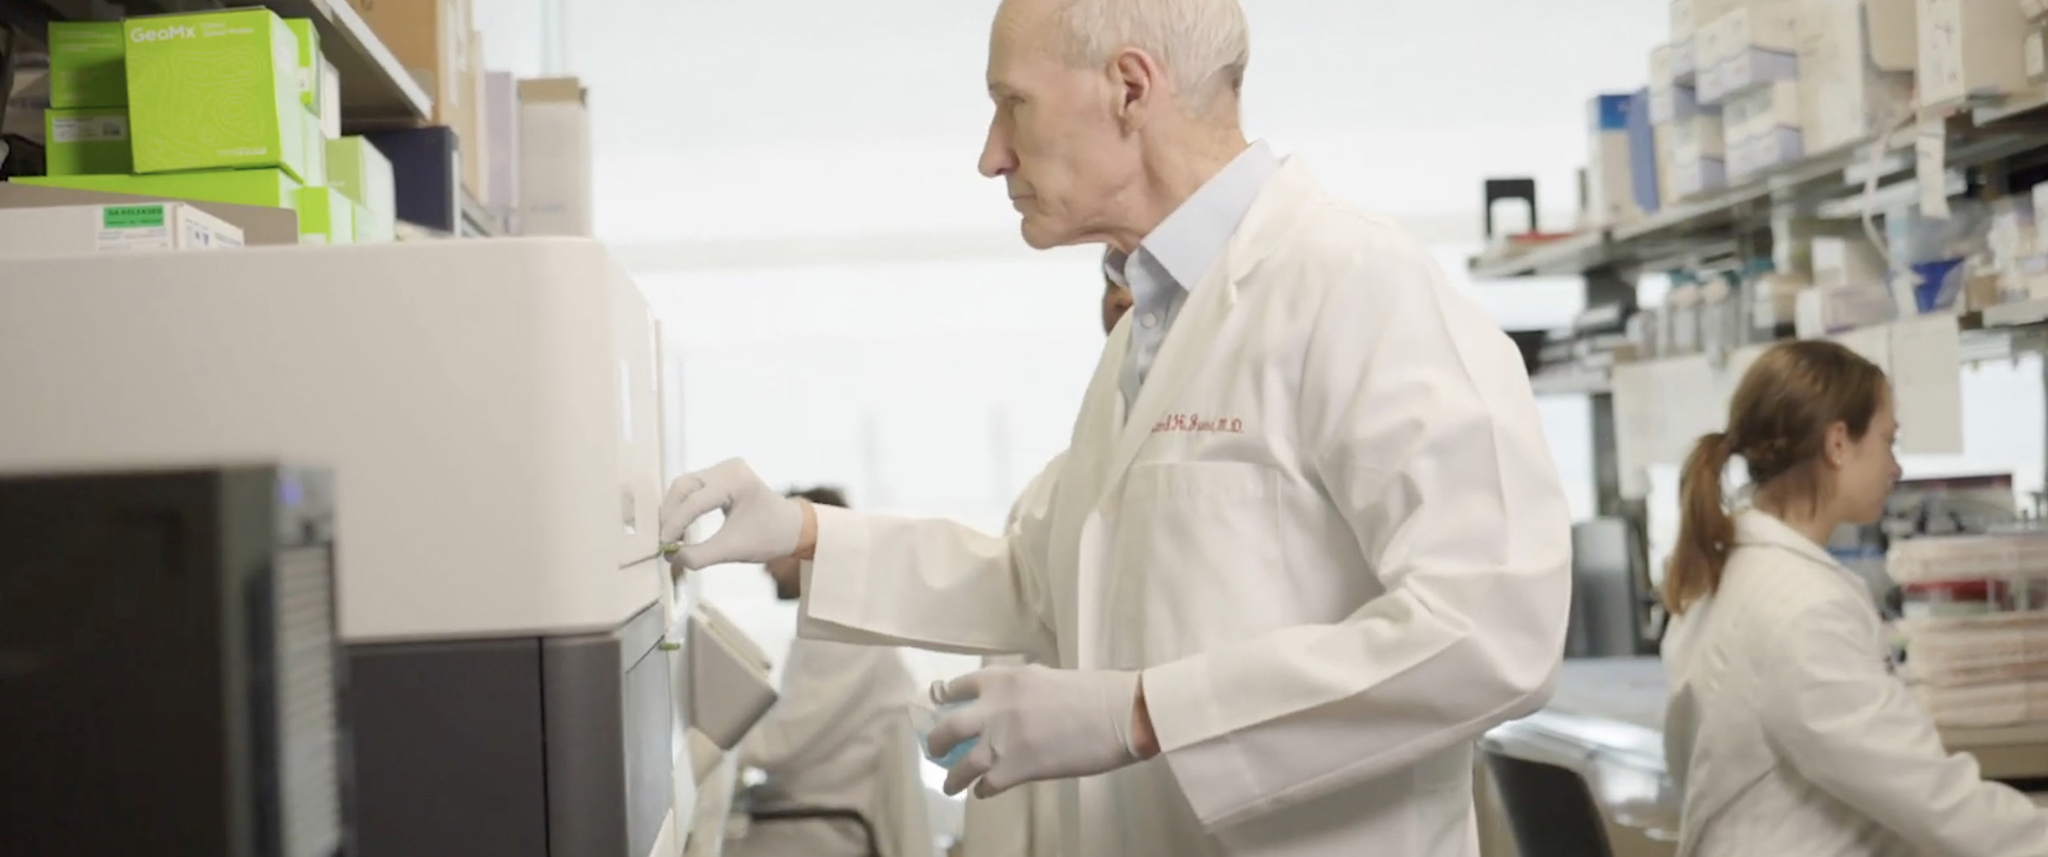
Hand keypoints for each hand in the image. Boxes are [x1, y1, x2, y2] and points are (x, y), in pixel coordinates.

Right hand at [659, 459, 804, 569]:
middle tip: (664, 540)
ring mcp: (724, 469)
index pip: (694, 501)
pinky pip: (693, 488)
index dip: (675, 524)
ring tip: (672, 536)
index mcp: (736, 481)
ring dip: (675, 510)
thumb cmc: (769, 537)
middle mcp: (728, 468)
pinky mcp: (720, 476)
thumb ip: (699, 555)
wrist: (792, 528)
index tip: (663, 546)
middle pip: (683, 486)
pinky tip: (681, 527)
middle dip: (671, 514)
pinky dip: (684, 507)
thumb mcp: (732, 550)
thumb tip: (669, 555)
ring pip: (684, 486)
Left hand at [926, 664, 1146, 796]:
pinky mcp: (1014, 770)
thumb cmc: (1094, 693)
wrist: (1117, 714)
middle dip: (937, 741)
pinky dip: (982, 790)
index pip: (959, 686)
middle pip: (948, 727)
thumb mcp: (1047, 678)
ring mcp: (1000, 741)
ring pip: (960, 765)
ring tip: (950, 786)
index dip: (945, 697)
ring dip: (953, 778)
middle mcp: (993, 708)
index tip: (939, 704)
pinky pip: (985, 785)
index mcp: (1004, 679)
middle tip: (935, 749)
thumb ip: (1022, 689)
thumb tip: (1014, 705)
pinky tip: (984, 792)